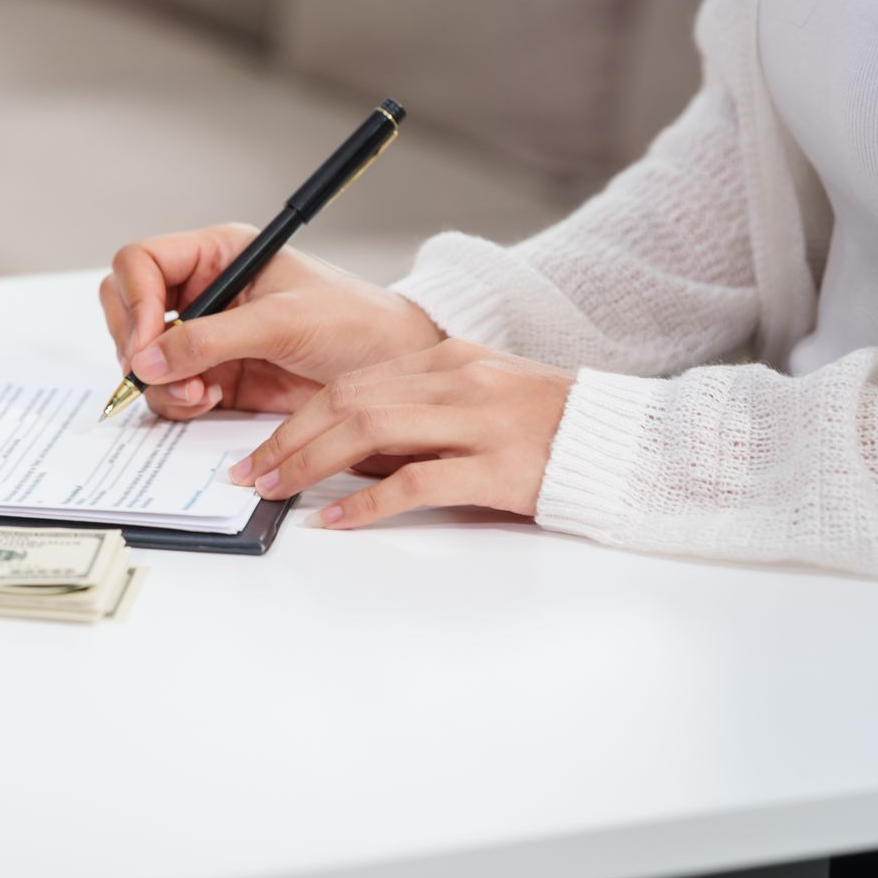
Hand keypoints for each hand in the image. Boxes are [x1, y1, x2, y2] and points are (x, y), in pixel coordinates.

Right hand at [99, 223, 444, 420]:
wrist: (394, 370)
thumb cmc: (355, 322)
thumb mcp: (283, 321)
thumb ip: (211, 338)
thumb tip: (147, 360)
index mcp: (217, 255)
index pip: (141, 263)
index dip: (134, 300)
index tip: (147, 342)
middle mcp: (204, 292)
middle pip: (127, 309)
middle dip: (137, 346)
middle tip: (160, 374)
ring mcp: (205, 337)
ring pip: (142, 357)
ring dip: (160, 382)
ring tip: (201, 395)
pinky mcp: (214, 377)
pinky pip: (168, 391)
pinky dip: (177, 403)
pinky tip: (209, 403)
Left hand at [233, 339, 574, 528]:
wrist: (627, 443)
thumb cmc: (548, 427)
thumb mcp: (476, 399)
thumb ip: (416, 412)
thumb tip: (345, 450)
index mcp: (446, 358)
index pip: (350, 381)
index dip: (296, 415)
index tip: (260, 446)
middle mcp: (456, 380)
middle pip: (348, 402)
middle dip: (288, 439)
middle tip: (251, 473)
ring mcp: (478, 421)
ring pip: (370, 431)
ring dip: (311, 463)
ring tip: (277, 490)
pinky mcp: (499, 467)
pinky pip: (417, 482)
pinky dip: (367, 502)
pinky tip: (336, 519)